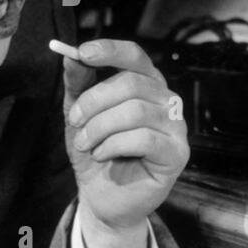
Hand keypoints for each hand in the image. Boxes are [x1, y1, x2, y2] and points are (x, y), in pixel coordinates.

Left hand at [61, 39, 189, 236]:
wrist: (102, 197)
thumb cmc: (95, 151)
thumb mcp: (78, 115)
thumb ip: (78, 85)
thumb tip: (71, 56)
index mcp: (145, 84)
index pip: (134, 56)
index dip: (110, 50)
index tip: (82, 53)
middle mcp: (166, 100)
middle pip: (131, 83)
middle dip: (94, 101)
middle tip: (74, 121)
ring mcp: (176, 126)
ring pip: (136, 111)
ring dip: (100, 127)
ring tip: (86, 144)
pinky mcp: (177, 153)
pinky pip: (144, 138)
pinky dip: (114, 145)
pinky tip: (103, 155)